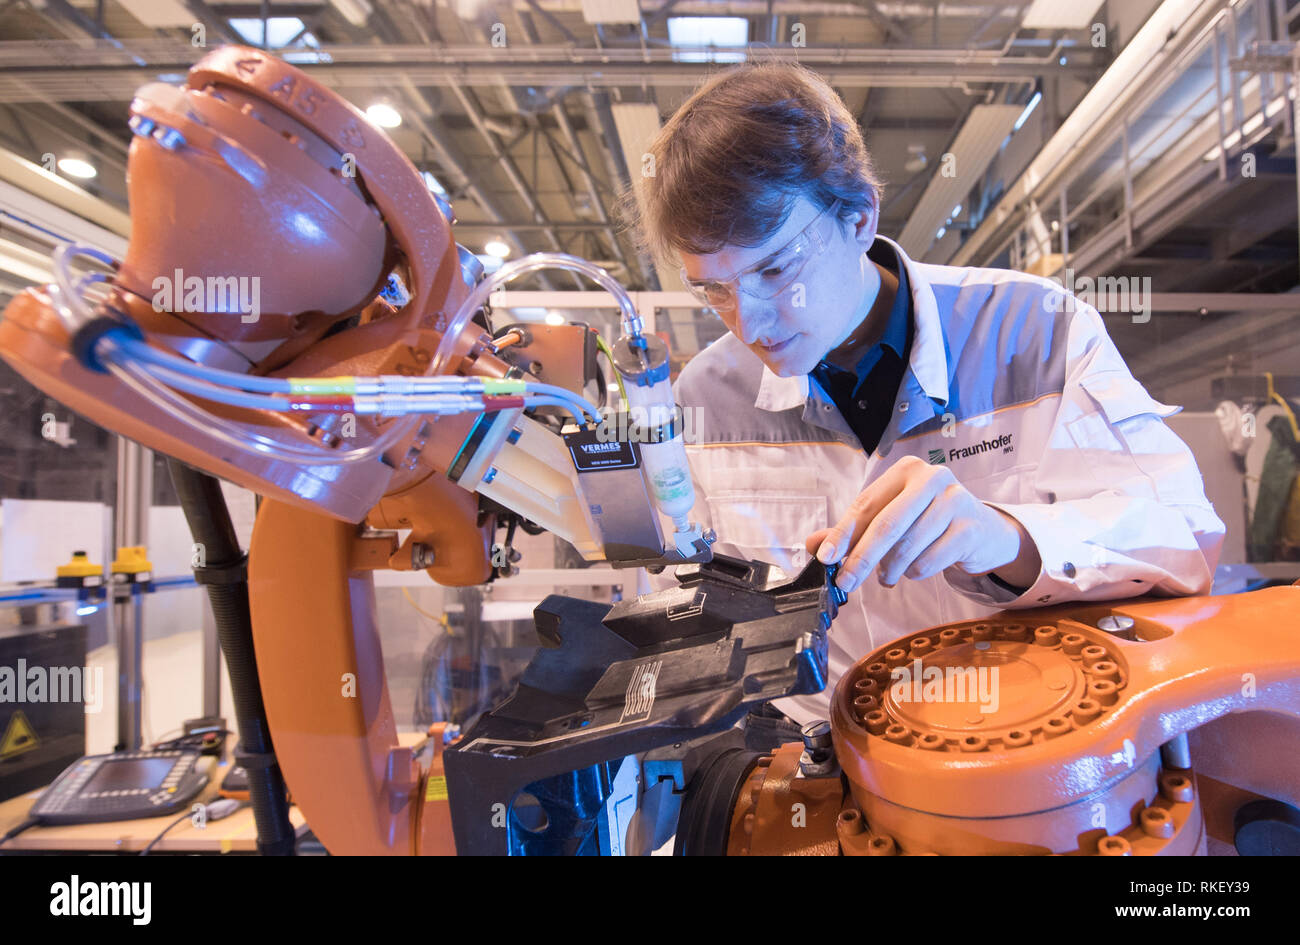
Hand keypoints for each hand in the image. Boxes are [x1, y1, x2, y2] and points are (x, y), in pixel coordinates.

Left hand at [804, 455, 1040, 593]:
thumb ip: (853, 530)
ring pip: (908, 547)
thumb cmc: (928, 521)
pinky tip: (915, 570)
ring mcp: (955, 501)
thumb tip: (812, 545)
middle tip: (846, 582)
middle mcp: (932, 478)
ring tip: (887, 576)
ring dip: (890, 570)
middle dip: (861, 558)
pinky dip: (915, 573)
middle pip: (886, 525)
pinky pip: (930, 561)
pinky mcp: (970, 528)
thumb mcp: (891, 518)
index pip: (865, 504)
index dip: (842, 533)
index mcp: (906, 470)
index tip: (825, 557)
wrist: (983, 530)